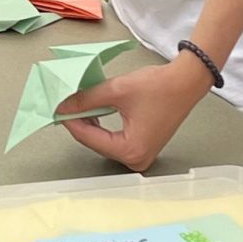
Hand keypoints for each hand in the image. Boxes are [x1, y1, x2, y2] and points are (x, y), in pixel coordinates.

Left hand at [59, 59, 212, 171]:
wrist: (186, 82)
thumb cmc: (159, 87)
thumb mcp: (117, 90)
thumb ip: (87, 99)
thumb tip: (65, 105)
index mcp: (130, 150)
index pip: (88, 138)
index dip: (70, 121)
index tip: (56, 108)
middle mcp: (136, 159)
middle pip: (95, 143)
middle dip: (80, 122)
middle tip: (65, 105)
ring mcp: (141, 155)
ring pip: (104, 142)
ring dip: (91, 124)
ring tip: (79, 105)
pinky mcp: (143, 147)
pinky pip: (115, 140)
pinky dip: (104, 127)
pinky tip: (95, 112)